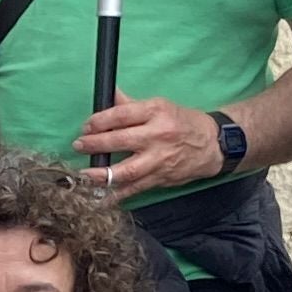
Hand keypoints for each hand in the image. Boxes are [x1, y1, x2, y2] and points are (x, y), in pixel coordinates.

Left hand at [70, 93, 226, 199]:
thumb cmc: (183, 122)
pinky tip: (100, 197)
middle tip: (79, 145)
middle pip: (120, 141)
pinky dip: (116, 195)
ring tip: (84, 174)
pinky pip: (134, 188)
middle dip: (95, 144)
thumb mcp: (160, 106)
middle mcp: (158, 135)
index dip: (99, 121)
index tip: (86, 126)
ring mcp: (159, 159)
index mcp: (156, 112)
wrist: (212, 145)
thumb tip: (107, 94)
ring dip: (101, 174)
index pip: (121, 115)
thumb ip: (130, 105)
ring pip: (126, 170)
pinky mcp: (160, 178)